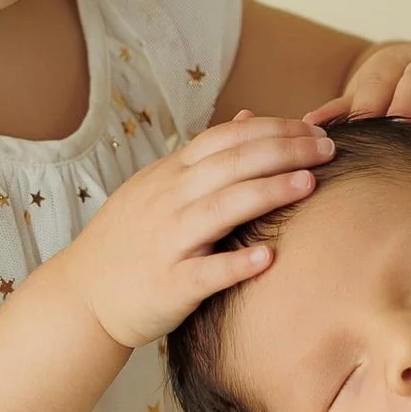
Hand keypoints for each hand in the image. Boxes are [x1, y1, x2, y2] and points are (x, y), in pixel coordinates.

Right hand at [48, 115, 334, 355]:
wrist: (82, 295)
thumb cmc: (130, 240)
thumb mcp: (159, 186)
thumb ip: (205, 156)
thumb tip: (250, 117)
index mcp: (170, 175)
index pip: (226, 140)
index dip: (272, 130)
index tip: (314, 128)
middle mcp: (168, 202)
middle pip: (230, 165)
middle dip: (282, 152)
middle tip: (328, 148)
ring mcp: (166, 242)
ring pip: (220, 210)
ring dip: (266, 193)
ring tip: (308, 184)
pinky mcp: (168, 285)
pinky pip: (204, 273)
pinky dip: (235, 264)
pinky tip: (268, 259)